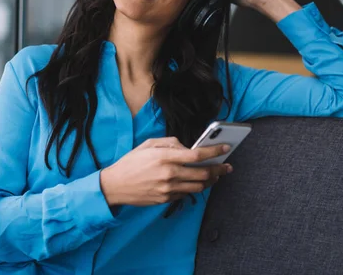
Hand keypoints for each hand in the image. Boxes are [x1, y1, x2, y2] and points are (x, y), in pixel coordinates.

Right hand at [100, 137, 232, 206]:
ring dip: (210, 181)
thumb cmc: (131, 162)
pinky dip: (194, 188)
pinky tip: (197, 183)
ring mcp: (168, 189)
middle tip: (227, 166)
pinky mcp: (166, 199)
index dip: (215, 151)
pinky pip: (186, 194)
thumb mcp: (148, 144)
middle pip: (203, 173)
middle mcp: (169, 174)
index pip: (197, 154)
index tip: (226, 148)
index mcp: (165, 157)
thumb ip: (170, 143)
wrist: (115, 186)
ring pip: (198, 186)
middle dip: (219, 169)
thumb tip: (188, 147)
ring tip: (215, 176)